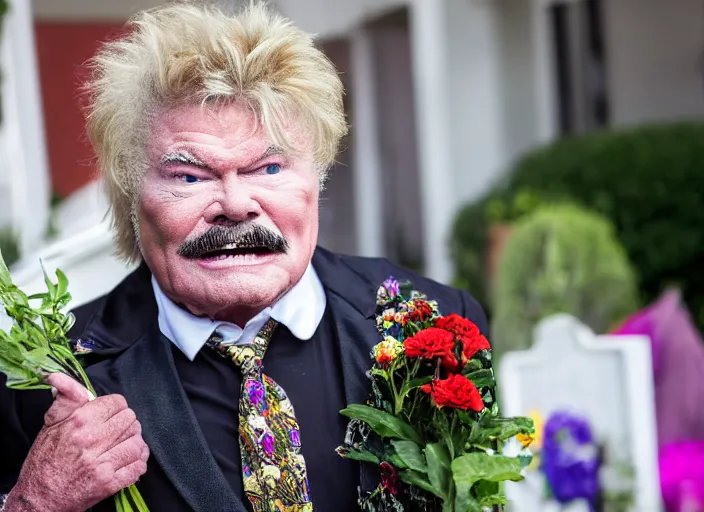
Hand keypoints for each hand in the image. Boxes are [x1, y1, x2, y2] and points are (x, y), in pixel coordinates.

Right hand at [5, 374, 148, 511]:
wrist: (39, 499)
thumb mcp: (50, 424)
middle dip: (126, 424)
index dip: (115, 407)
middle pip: (131, 420)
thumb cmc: (45, 461)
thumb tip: (59, 377)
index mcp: (80, 422)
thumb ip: (65, 398)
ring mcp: (103, 463)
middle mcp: (93, 440)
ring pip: (137, 442)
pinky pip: (138, 466)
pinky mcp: (109, 483)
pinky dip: (138, 463)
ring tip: (123, 445)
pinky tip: (129, 461)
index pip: (117, 402)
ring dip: (134, 443)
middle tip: (117, 430)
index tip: (109, 414)